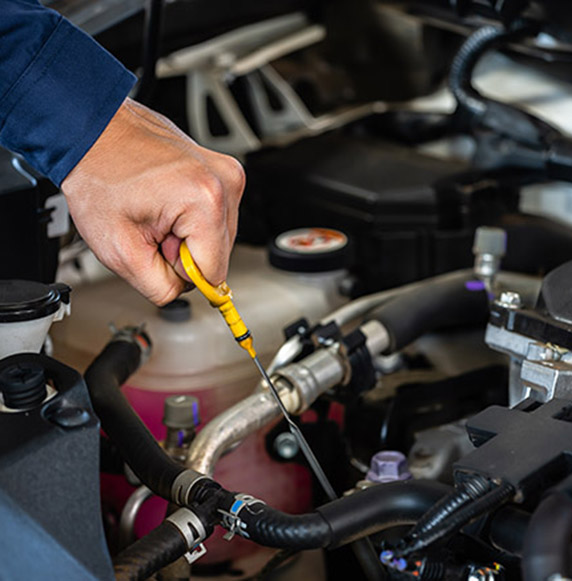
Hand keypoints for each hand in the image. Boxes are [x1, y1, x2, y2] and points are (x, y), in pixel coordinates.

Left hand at [61, 97, 244, 304]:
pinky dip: (192, 218)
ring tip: (158, 212)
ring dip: (188, 235)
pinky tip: (167, 202)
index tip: (159, 255)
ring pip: (218, 236)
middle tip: (152, 230)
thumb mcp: (120, 252)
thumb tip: (184, 291)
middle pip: (219, 254)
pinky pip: (216, 215)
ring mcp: (227, 173)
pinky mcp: (223, 170)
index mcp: (206, 202)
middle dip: (183, 253)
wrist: (93, 134)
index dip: (181, 273)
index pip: (214, 273)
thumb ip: (160, 288)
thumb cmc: (99, 176)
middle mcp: (225, 183)